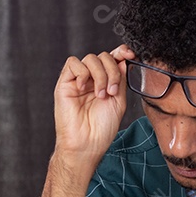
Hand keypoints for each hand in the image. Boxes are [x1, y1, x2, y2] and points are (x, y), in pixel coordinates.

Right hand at [53, 45, 135, 159]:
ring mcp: (78, 80)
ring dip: (100, 75)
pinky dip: (83, 73)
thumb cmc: (102, 128)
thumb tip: (123, 60)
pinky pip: (73, 64)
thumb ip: (120, 80)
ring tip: (101, 95)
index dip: (121, 52)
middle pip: (103, 56)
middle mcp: (92, 79)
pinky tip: (84, 89)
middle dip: (112, 70)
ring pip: (90, 58)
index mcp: (106, 81)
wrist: (87, 144)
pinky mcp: (65, 83)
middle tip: (112, 91)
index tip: (131, 55)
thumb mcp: (119, 101)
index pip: (112, 58)